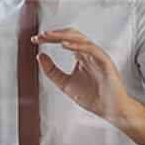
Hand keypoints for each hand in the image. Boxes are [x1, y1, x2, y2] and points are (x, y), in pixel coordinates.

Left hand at [33, 28, 144, 144]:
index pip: (64, 40)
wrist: (109, 111)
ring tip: (48, 36)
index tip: (35, 40)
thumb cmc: (93, 97)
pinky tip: (64, 45)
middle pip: (71, 35)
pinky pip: (91, 49)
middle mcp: (89, 53)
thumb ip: (51, 70)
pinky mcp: (105, 62)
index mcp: (81, 56)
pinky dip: (77, 45)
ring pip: (80, 38)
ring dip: (63, 36)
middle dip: (54, 34)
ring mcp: (98, 56)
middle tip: (40, 36)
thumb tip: (39, 56)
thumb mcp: (64, 83)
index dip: (49, 38)